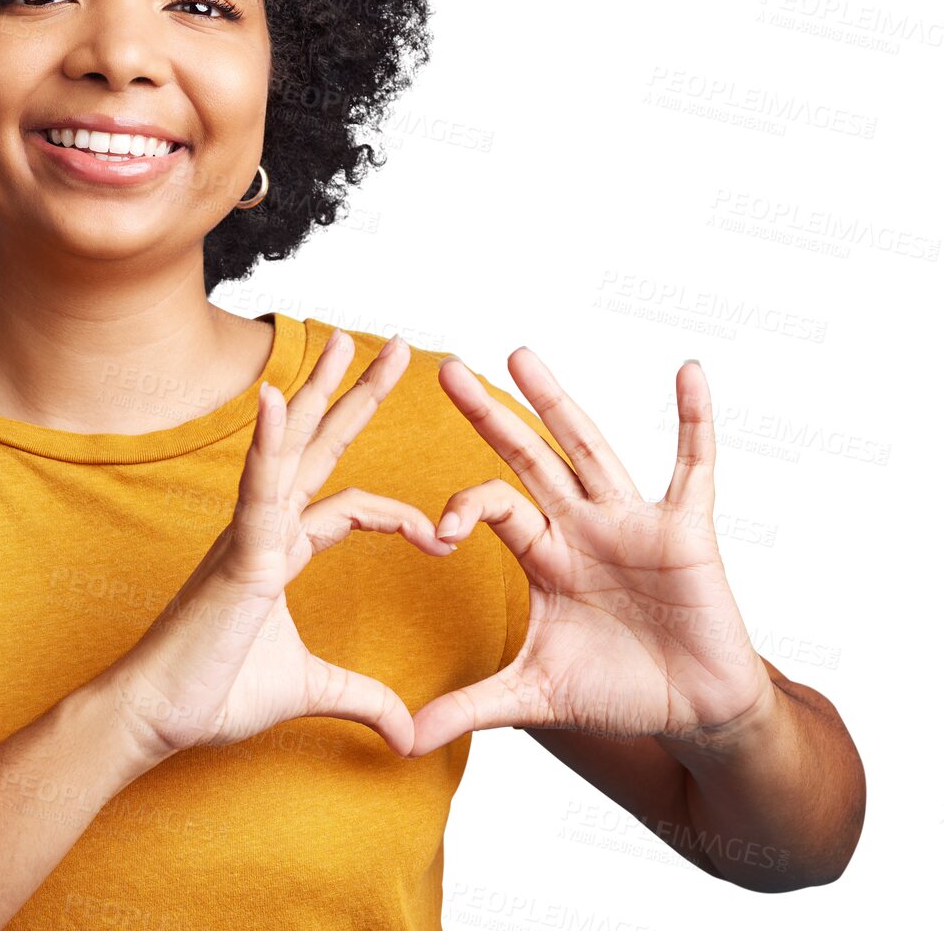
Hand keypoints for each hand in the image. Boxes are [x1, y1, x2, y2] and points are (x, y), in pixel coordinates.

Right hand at [100, 331, 454, 761]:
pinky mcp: (238, 553)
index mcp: (279, 549)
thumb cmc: (212, 692)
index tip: (441, 536)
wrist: (154, 715)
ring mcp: (248, 533)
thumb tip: (409, 733)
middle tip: (394, 347)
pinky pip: (258, 488)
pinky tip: (278, 398)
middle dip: (356, 395)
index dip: (397, 512)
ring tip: (345, 340)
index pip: (346, 503)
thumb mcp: (309, 690)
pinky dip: (268, 441)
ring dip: (318, 391)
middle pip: (319, 446)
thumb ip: (362, 698)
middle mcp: (265, 528)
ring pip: (291, 447)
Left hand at [409, 349, 776, 757]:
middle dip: (488, 415)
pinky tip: (687, 372)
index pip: (492, 505)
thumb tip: (400, 739)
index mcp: (543, 552)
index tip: (438, 535)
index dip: (462, 508)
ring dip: (557, 400)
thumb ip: (468, 706)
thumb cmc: (616, 690)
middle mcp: (580, 524)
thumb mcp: (533, 695)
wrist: (693, 714)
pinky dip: (694, 420)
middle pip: (527, 457)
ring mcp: (632, 520)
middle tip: (445, 368)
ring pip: (589, 448)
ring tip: (520, 354)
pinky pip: (694, 467)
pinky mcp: (686, 529)